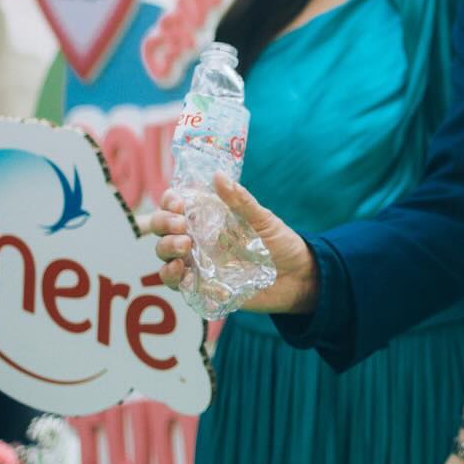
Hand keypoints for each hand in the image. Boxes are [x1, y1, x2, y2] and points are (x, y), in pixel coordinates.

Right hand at [141, 177, 320, 314]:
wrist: (299, 278)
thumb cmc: (281, 244)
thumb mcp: (263, 219)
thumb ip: (240, 201)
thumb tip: (218, 175)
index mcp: (210, 219)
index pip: (177, 206)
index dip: (170, 201)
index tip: (178, 202)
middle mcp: (199, 241)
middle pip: (164, 230)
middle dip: (164, 224)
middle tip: (180, 225)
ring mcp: (200, 265)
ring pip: (166, 257)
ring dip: (166, 249)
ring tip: (184, 246)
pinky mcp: (205, 289)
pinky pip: (179, 285)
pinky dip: (174, 278)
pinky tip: (183, 271)